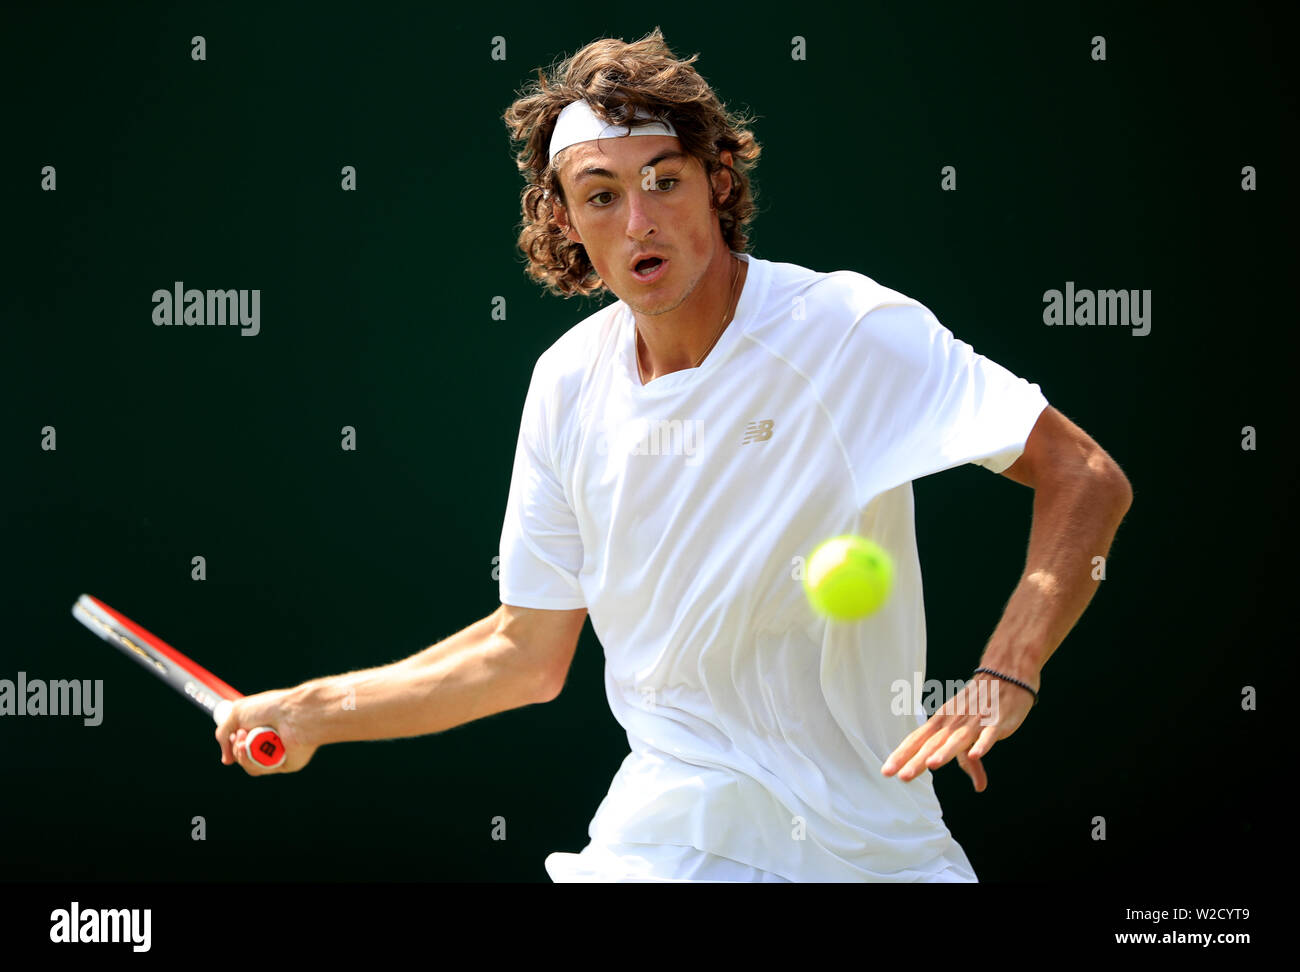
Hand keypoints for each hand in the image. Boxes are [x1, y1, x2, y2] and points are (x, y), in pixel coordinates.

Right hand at [215, 688, 318, 776]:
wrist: (294, 714)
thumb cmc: (270, 708)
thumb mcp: (237, 713)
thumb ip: (223, 733)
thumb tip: (226, 760)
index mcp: (260, 726)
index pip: (240, 741)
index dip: (231, 741)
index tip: (231, 735)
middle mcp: (268, 741)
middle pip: (241, 755)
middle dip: (234, 746)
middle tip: (240, 733)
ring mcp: (275, 753)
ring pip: (248, 765)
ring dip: (241, 753)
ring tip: (245, 739)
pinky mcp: (283, 764)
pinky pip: (259, 769)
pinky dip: (251, 760)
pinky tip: (253, 748)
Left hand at [880, 673, 1035, 791]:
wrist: (1005, 676)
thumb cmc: (980, 707)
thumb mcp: (969, 733)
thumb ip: (971, 761)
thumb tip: (979, 788)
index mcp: (942, 723)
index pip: (917, 740)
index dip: (902, 755)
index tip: (886, 772)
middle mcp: (953, 722)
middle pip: (933, 743)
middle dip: (917, 760)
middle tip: (902, 777)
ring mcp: (974, 722)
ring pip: (957, 739)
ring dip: (945, 752)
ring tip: (932, 765)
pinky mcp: (996, 722)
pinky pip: (988, 734)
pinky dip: (982, 743)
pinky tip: (976, 754)